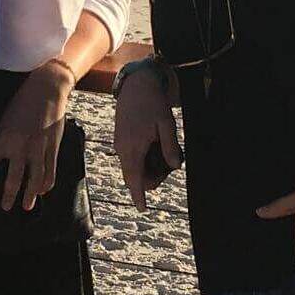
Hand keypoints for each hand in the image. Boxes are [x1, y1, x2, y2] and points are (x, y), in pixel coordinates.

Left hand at [0, 59, 73, 211]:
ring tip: (26, 206)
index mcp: (4, 138)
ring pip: (34, 179)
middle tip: (5, 207)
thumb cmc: (23, 103)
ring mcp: (38, 148)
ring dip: (30, 195)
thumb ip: (3, 141)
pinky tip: (43, 191)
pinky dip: (46, 183)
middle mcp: (20, 146)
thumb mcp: (6, 121)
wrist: (47, 89)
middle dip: (8, 195)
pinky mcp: (52, 147)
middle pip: (13, 178)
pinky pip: (50, 171)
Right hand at [113, 66, 182, 210]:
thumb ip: (170, 147)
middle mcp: (122, 149)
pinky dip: (142, 160)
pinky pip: (130, 158)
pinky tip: (154, 147)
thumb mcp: (167, 124)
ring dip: (147, 168)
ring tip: (163, 152)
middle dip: (151, 178)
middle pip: (135, 177)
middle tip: (170, 164)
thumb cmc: (152, 103)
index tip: (143, 208)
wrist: (136, 86)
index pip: (134, 179)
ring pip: (132, 168)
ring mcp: (119, 145)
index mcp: (133, 147)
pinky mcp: (120, 140)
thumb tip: (175, 166)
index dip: (139, 196)